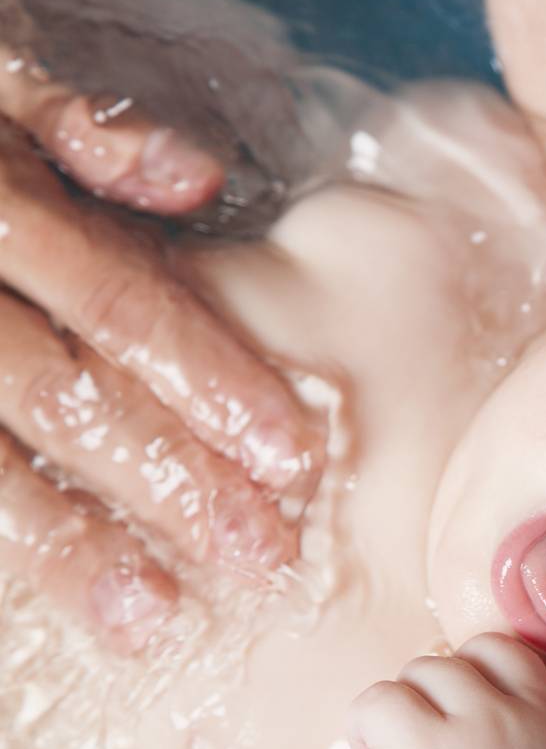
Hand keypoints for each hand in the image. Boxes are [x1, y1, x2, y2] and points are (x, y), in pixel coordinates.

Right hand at [0, 33, 321, 651]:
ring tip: (147, 617)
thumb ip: (86, 130)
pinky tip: (52, 606)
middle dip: (166, 481)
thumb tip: (198, 177)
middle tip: (256, 556)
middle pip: (64, 395)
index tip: (291, 460)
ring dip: (67, 543)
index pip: (120, 303)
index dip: (208, 380)